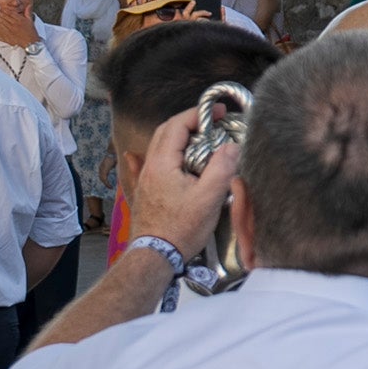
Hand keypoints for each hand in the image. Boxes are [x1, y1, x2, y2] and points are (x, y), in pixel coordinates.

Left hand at [126, 108, 239, 256]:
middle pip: (165, 132)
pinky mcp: (145, 192)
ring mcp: (144, 180)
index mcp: (163, 163)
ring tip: (201, 141)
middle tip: (212, 124)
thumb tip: (231, 145)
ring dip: (179, 137)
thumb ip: (221, 167)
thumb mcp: (209, 197)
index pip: (177, 125)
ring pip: (158, 147)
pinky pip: (146, 165)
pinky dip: (154, 154)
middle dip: (189, 122)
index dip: (198, 114)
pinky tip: (136, 155)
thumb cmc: (181, 228)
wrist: (155, 255)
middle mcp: (149, 167)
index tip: (219, 112)